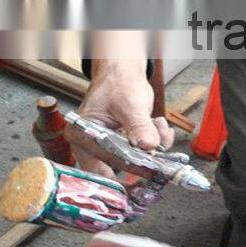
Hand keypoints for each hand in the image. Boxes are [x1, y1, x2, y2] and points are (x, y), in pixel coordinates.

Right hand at [67, 59, 173, 177]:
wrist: (123, 75)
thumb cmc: (119, 84)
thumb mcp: (130, 103)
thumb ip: (139, 125)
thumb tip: (148, 146)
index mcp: (82, 135)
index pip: (105, 161)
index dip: (129, 168)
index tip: (150, 172)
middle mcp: (89, 145)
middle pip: (116, 166)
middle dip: (143, 160)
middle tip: (163, 160)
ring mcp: (105, 146)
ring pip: (132, 161)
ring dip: (152, 148)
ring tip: (158, 125)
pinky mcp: (120, 146)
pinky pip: (139, 154)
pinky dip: (154, 142)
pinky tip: (157, 125)